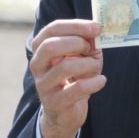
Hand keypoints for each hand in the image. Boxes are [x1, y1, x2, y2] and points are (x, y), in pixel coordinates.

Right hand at [30, 19, 105, 137]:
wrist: (65, 112)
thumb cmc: (75, 77)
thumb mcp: (83, 56)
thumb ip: (88, 42)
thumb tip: (97, 30)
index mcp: (41, 48)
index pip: (52, 29)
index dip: (76, 25)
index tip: (96, 27)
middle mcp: (37, 65)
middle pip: (50, 46)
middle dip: (76, 43)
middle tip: (91, 48)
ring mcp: (43, 85)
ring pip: (64, 67)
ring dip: (88, 64)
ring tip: (96, 67)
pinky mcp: (54, 103)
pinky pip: (77, 88)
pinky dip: (94, 82)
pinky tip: (101, 81)